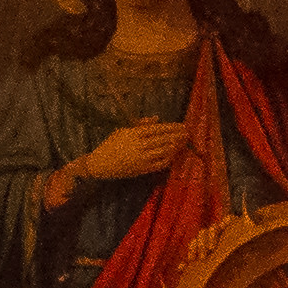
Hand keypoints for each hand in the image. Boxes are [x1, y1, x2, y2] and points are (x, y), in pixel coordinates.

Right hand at [51, 121, 189, 199]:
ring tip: (184, 142)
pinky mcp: (142, 169)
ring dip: (176, 146)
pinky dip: (168, 159)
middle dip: (177, 136)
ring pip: (164, 151)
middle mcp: (139, 145)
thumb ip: (140, 124)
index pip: (157, 129)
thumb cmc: (111, 145)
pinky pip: (159, 164)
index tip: (181, 125)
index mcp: (134, 133)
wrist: (100, 164)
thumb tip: (157, 118)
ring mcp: (141, 158)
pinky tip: (175, 155)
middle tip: (188, 133)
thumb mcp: (123, 130)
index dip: (171, 127)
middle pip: (163, 139)